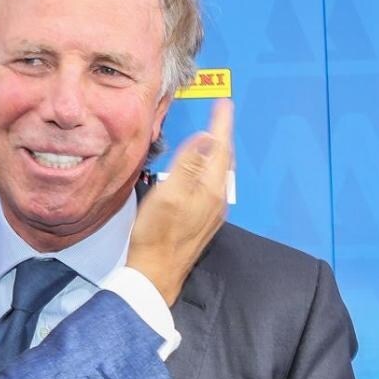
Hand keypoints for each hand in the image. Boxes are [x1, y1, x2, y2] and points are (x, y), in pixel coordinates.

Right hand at [126, 100, 232, 303]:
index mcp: (209, 189)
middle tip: (220, 115)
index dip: (221, 123)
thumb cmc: (157, 237)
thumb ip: (188, 165)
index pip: (219, 147)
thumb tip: (206, 138)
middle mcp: (216, 200)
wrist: (156, 274)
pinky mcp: (202, 221)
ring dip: (217, 152)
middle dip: (222, 134)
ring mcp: (210, 212)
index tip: (223, 104)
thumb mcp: (169, 194)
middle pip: (223, 159)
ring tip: (213, 137)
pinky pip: (212, 186)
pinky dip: (210, 169)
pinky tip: (201, 172)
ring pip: (219, 173)